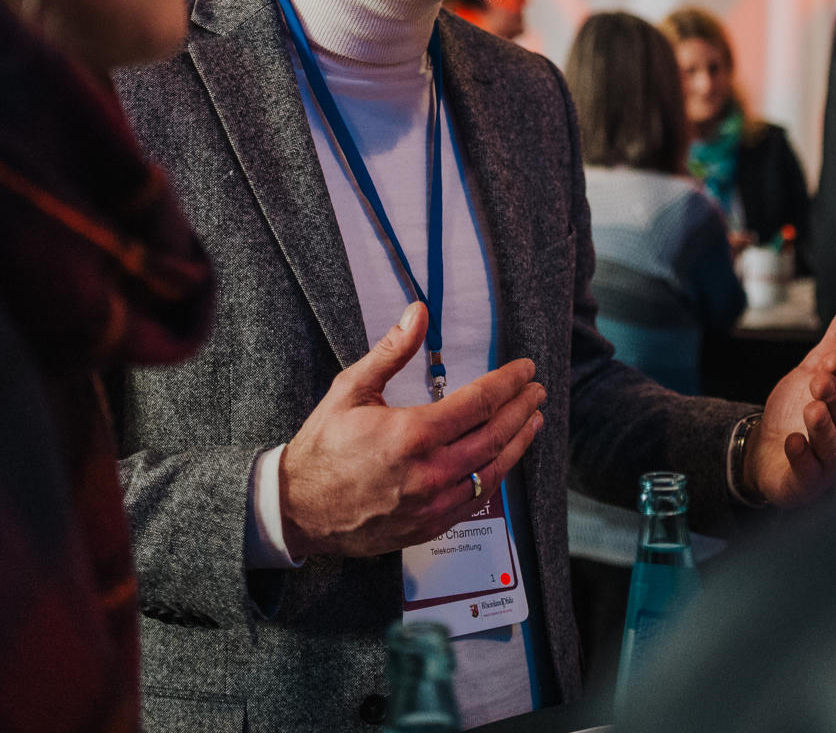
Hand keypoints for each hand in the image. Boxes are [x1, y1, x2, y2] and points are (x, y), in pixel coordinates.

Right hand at [279, 303, 546, 558]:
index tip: (526, 369)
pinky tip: (504, 458)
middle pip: (495, 435)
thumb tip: (418, 311)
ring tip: (534, 420)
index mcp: (412, 434)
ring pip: (494, 470)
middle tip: (536, 391)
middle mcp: (430, 471)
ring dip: (519, 442)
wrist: (298, 509)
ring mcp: (433, 503)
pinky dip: (497, 474)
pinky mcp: (431, 525)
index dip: (509, 383)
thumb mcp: (351, 390)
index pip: (480, 402)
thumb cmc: (323, 446)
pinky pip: (477, 499)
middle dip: (522, 409)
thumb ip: (391, 351)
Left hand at [746, 293, 835, 507]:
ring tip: (811, 407)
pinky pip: (809, 474)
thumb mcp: (816, 367)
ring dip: (824, 428)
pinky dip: (803, 457)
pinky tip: (792, 441)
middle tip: (819, 379)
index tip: (832, 357)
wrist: (764, 448)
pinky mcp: (806, 484)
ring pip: (834, 448)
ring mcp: (828, 465)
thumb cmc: (797, 409)